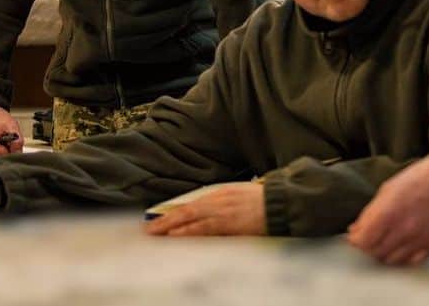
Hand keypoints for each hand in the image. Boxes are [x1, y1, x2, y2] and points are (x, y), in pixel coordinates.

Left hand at [143, 183, 266, 236]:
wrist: (281, 201)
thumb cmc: (264, 201)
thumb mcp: (240, 196)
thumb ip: (224, 204)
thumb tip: (210, 214)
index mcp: (220, 193)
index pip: (190, 205)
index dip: (173, 214)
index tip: (159, 222)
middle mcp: (217, 200)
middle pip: (185, 211)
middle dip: (165, 221)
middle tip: (147, 230)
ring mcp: (222, 211)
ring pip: (190, 219)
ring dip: (170, 227)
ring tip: (154, 234)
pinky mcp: (229, 222)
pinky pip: (204, 228)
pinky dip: (188, 231)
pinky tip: (176, 236)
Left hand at [347, 154, 428, 265]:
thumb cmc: (419, 178)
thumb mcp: (388, 189)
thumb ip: (370, 213)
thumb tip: (356, 230)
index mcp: (387, 213)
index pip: (363, 241)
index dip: (356, 240)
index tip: (356, 236)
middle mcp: (402, 230)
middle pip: (376, 253)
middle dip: (369, 246)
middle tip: (370, 238)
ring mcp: (419, 240)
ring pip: (393, 260)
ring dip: (386, 253)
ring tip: (387, 241)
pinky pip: (413, 260)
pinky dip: (404, 256)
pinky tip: (403, 246)